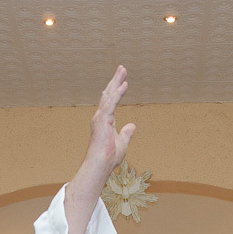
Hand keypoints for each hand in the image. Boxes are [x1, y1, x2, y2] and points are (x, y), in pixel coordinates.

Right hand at [83, 65, 135, 180]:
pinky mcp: (103, 120)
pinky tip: (124, 85)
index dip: (116, 89)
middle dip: (115, 80)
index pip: (111, 101)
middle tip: (122, 68)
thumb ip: (126, 133)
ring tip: (123, 70)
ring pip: (109, 95)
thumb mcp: (122, 143)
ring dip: (116, 82)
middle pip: (109, 94)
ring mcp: (100, 117)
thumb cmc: (109, 157)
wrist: (101, 165)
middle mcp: (101, 116)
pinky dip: (118, 93)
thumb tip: (132, 126)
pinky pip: (111, 103)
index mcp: (105, 120)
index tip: (122, 80)